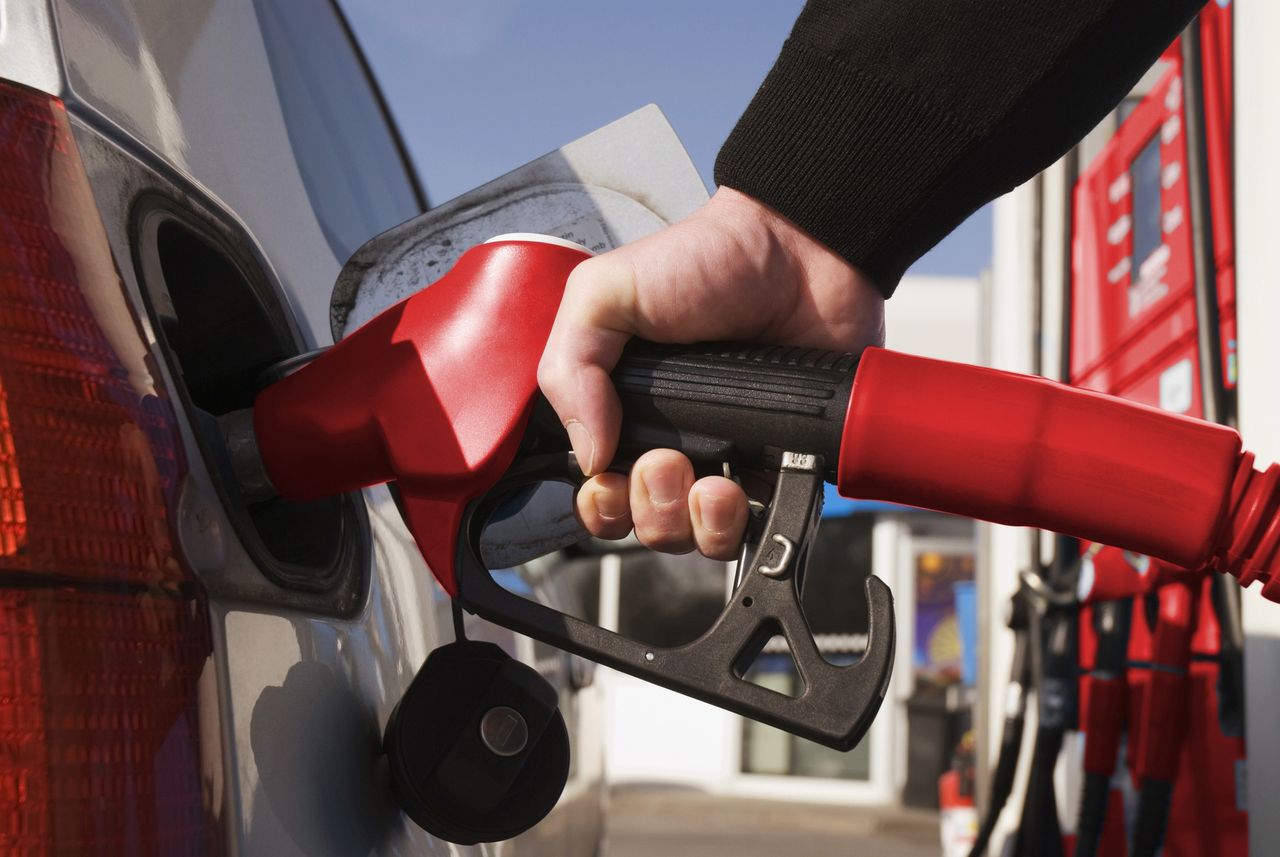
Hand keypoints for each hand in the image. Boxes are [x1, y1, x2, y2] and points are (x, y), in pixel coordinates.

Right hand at [537, 187, 884, 558]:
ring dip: (695, 523)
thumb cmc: (703, 260)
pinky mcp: (779, 463)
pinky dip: (747, 521)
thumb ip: (570, 368)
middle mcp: (671, 441)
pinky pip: (757, 524)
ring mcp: (727, 456)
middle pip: (644, 524)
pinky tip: (744, 485)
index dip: (598, 503)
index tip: (608, 478)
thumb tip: (586, 456)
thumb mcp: (604, 294)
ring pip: (696, 537)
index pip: (596, 489)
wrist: (800, 250)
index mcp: (620, 408)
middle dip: (648, 508)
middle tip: (666, 461)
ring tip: (714, 484)